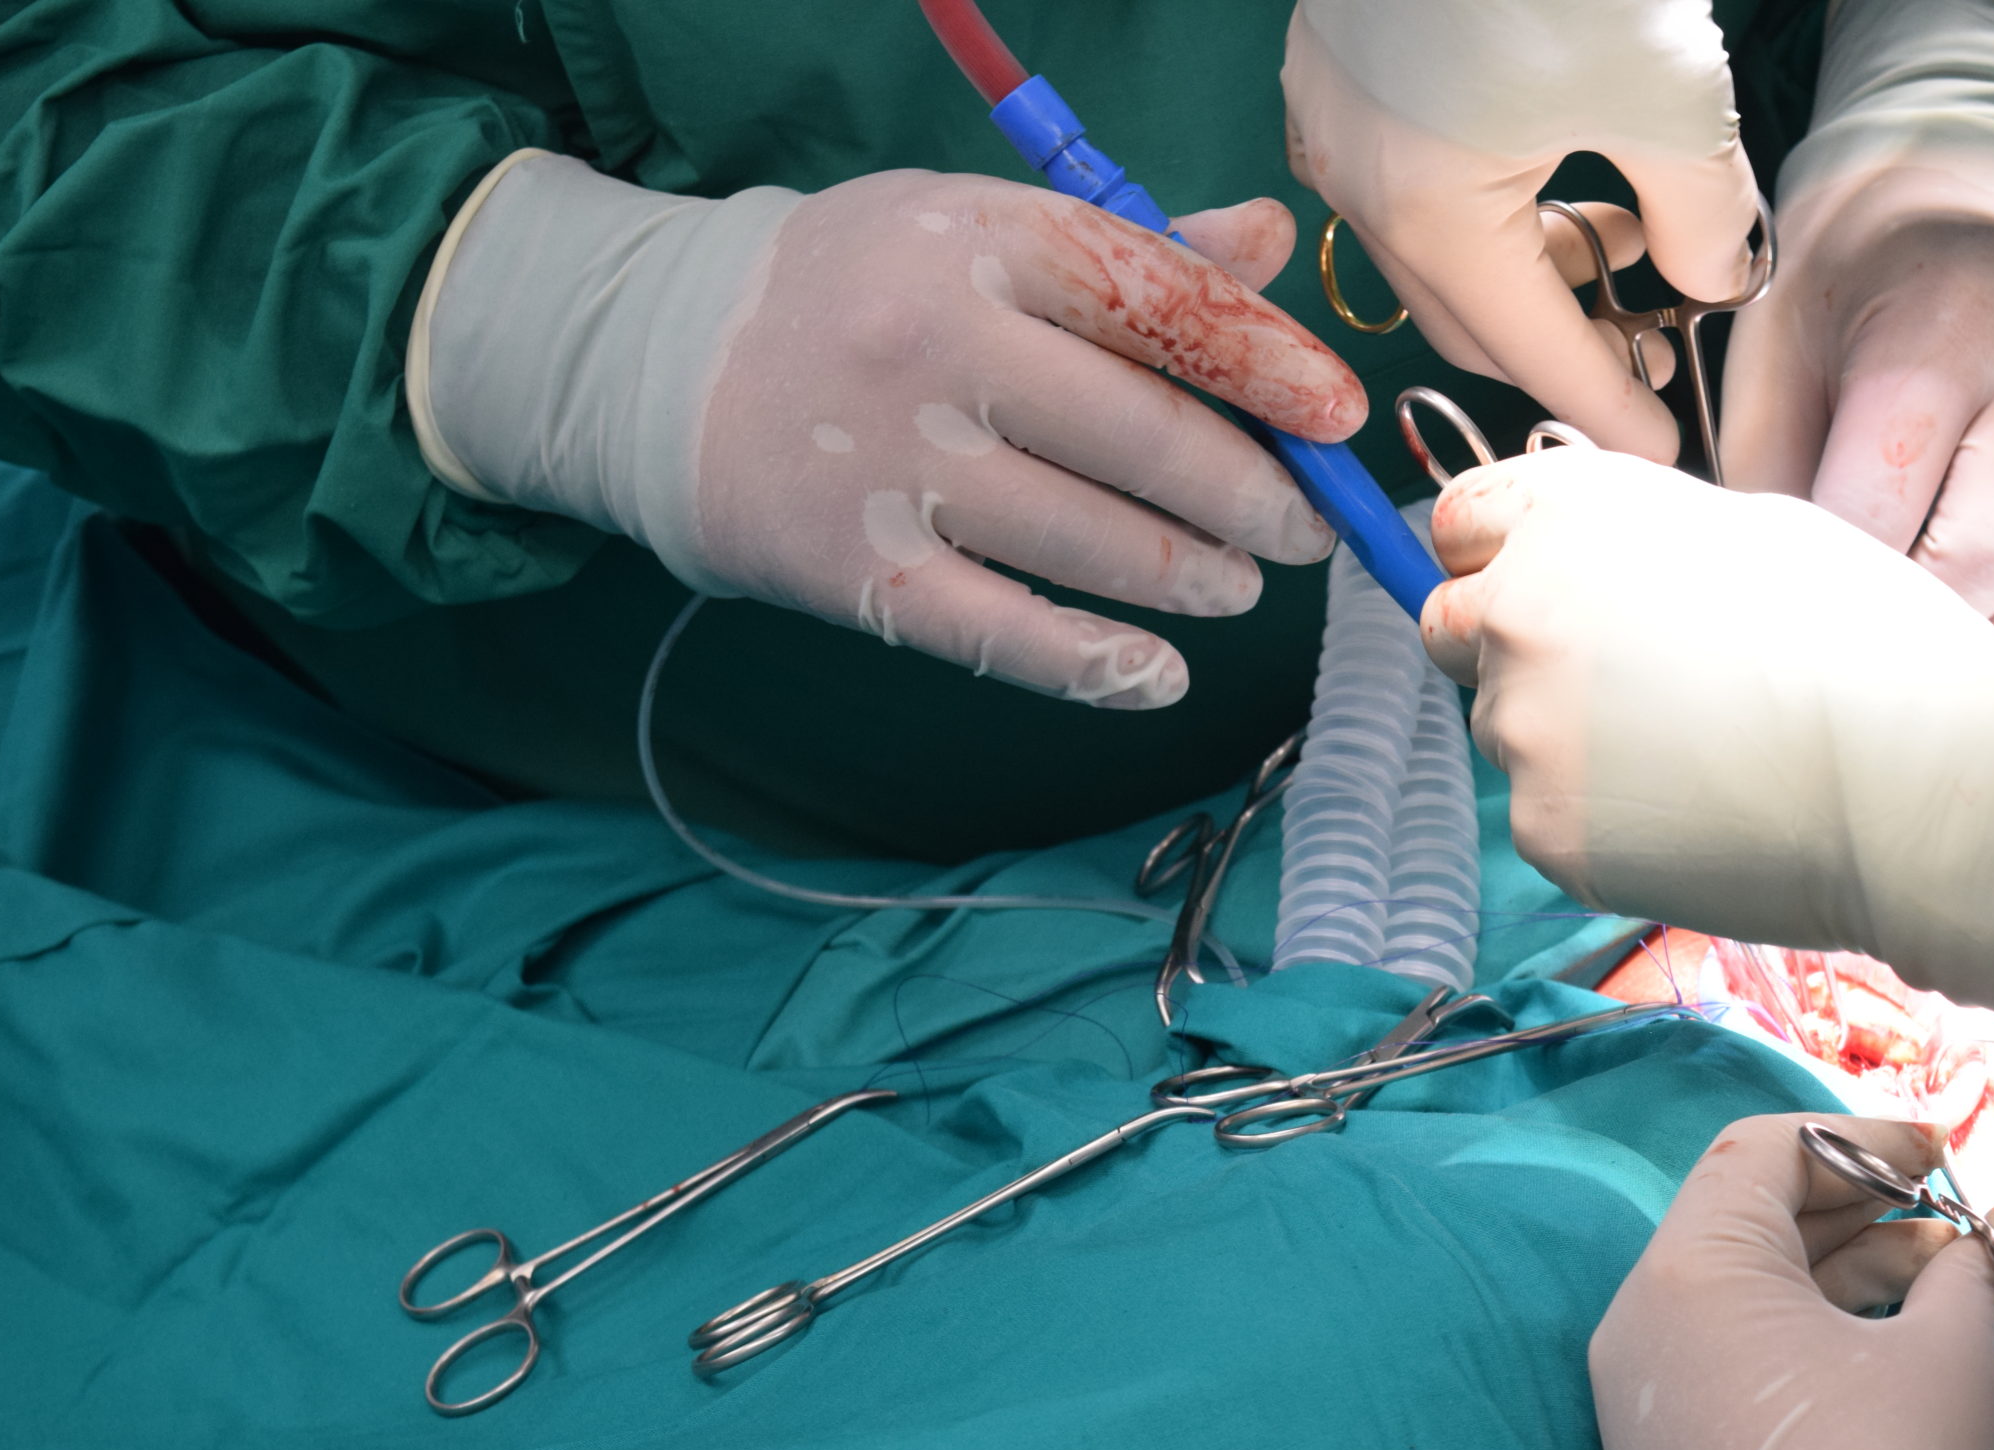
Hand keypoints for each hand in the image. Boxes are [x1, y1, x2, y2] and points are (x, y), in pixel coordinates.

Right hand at [416, 155, 1366, 708]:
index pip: (1164, 304)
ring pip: (1090, 542)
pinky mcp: (853, 567)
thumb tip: (1274, 249)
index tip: (1338, 417)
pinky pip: (1002, 633)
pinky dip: (1095, 664)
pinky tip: (1155, 675)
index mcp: (983, 240)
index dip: (1271, 366)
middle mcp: (938, 345)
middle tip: (1298, 530)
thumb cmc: (853, 291)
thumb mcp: (977, 230)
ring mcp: (890, 463)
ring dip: (1190, 578)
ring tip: (1234, 588)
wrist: (656, 358)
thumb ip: (1129, 248)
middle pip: (1144, 437)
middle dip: (1252, 497)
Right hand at [1282, 2, 1757, 462]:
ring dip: (1525, 264)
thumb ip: (1699, 213)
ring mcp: (1332, 127)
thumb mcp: (1668, 93)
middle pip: (1471, 318)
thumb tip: (1713, 276)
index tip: (1658, 449)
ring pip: (1435, 249)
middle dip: (1560, 346)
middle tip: (1645, 351)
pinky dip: (1477, 202)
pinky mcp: (1334, 72)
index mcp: (1432, 217)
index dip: (1603, 409)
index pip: (1531, 356)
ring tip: (1619, 232)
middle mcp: (1359, 187)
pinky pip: (1401, 181)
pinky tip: (1545, 163)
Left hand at [1420, 443, 1993, 1145]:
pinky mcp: (1543, 826)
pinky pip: (1549, 816)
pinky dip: (1602, 821)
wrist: (1917, 777)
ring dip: (1567, 740)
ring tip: (1694, 754)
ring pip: (1507, 729)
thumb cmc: (1867, 646)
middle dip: (1507, 648)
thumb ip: (1636, 536)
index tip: (1530, 583)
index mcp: (1572, 515)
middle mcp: (1521, 608)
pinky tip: (1697, 814)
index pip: (1458, 522)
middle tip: (1614, 684)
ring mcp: (1522, 725)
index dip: (1492, 554)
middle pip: (1451, 627)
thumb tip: (1589, 558)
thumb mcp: (1753, 530)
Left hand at [1591, 1112, 1993, 1449]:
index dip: (1863, 1145)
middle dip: (1875, 1219)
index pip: (1763, 1153)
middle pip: (1755, 1222)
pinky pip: (1731, 1360)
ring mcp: (1644, 1393)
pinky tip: (1901, 1355)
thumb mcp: (1947, 1355)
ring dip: (1855, 1281)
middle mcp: (1643, 1319)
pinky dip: (1812, 1341)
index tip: (1942, 1160)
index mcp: (1689, 1268)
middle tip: (1971, 1238)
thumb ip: (1986, 1271)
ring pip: (1749, 1296)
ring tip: (1960, 1295)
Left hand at [1720, 48, 1993, 648]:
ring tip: (1944, 638)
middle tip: (1870, 643)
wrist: (1987, 177)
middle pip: (1987, 555)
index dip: (1836, 587)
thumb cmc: (1860, 279)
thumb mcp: (1779, 343)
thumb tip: (1771, 590)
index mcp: (1930, 340)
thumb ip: (1766, 467)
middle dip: (1922, 621)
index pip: (1880, 513)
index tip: (1802, 620)